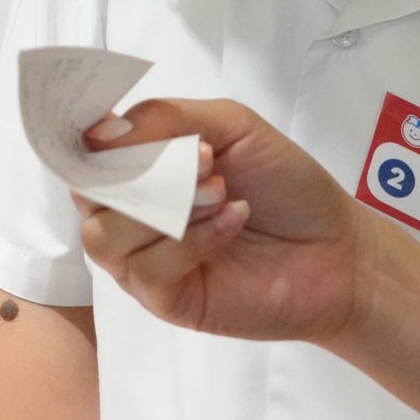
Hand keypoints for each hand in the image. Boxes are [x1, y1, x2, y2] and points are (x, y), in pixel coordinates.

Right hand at [71, 98, 371, 344]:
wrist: (339, 251)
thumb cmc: (284, 185)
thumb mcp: (230, 126)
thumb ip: (164, 118)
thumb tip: (99, 129)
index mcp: (136, 171)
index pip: (80, 154)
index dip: (85, 140)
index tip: (109, 129)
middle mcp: (128, 216)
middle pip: (85, 194)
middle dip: (139, 171)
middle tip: (204, 161)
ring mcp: (140, 262)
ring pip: (103, 236)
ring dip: (165, 208)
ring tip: (222, 195)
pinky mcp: (164, 301)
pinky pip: (147, 270)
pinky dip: (191, 241)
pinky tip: (232, 223)